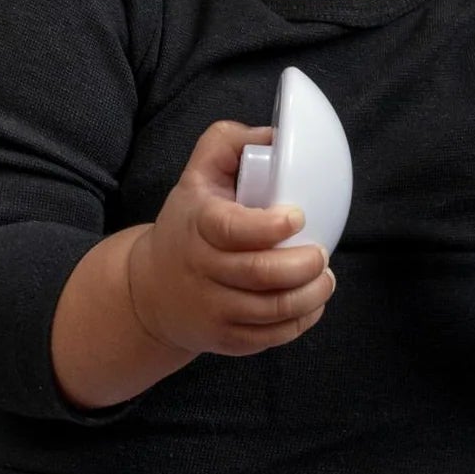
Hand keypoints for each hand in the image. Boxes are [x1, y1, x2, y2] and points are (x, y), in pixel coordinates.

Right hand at [127, 121, 336, 357]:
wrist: (150, 290)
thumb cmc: (187, 225)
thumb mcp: (196, 176)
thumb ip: (228, 144)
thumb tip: (273, 135)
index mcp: (199, 225)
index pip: (233, 229)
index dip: (270, 226)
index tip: (297, 217)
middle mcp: (202, 270)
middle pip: (260, 274)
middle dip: (302, 265)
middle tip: (320, 253)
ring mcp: (212, 308)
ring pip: (271, 310)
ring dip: (309, 295)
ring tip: (324, 278)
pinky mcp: (224, 338)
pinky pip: (270, 337)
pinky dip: (300, 322)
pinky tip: (311, 302)